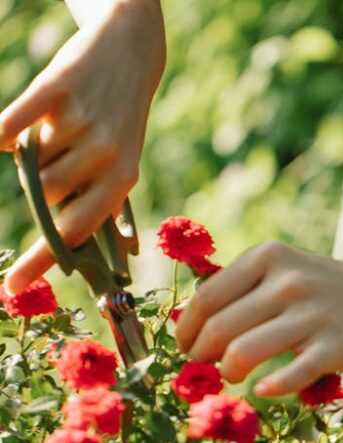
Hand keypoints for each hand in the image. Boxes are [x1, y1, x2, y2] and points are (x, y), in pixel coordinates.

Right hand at [1, 0, 164, 293]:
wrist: (129, 53)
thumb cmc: (120, 120)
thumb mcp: (123, 161)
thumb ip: (103, 202)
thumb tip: (112, 257)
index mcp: (123, 178)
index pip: (78, 231)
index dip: (44, 260)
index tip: (12, 287)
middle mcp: (106, 154)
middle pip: (44, 196)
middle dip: (42, 185)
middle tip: (61, 157)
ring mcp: (82, 122)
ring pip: (28, 163)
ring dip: (33, 153)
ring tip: (59, 132)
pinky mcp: (56, 88)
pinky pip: (10, 125)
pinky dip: (5, 129)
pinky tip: (17, 125)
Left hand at [175, 242, 342, 425]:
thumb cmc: (336, 291)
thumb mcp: (292, 270)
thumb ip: (247, 287)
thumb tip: (192, 320)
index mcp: (272, 255)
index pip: (208, 296)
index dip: (187, 328)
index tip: (185, 346)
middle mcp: (288, 280)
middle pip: (218, 328)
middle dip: (200, 355)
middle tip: (202, 367)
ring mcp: (312, 313)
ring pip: (242, 353)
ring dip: (227, 372)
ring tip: (232, 376)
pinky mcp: (332, 347)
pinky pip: (285, 377)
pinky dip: (269, 387)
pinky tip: (265, 388)